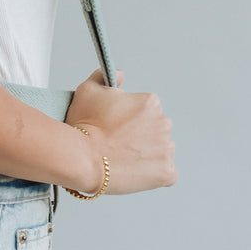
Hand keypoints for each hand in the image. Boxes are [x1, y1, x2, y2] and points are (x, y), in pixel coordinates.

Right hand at [65, 69, 176, 195]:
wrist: (83, 158)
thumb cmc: (84, 126)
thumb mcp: (87, 90)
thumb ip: (103, 76)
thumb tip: (120, 74)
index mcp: (150, 103)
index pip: (146, 110)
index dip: (129, 120)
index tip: (116, 127)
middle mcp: (164, 123)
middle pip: (156, 130)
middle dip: (141, 136)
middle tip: (118, 144)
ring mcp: (167, 149)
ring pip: (160, 151)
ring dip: (147, 155)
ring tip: (123, 160)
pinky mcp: (167, 172)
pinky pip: (166, 174)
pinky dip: (153, 175)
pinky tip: (134, 172)